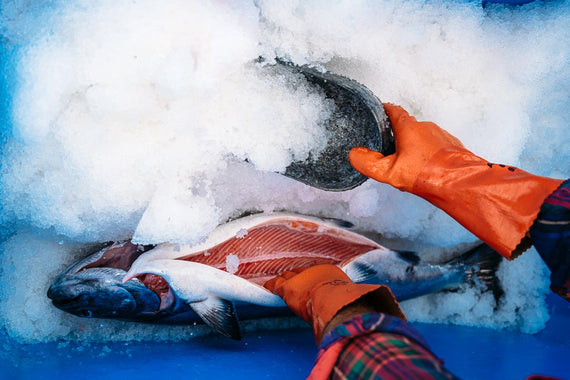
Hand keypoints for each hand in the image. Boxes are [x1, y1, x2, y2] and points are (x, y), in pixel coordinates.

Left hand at [264, 265, 404, 342]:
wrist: (338, 303)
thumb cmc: (350, 300)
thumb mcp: (358, 293)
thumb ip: (364, 293)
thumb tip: (382, 296)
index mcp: (329, 272)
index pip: (316, 270)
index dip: (311, 272)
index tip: (309, 274)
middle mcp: (314, 271)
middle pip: (301, 270)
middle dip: (296, 273)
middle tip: (291, 273)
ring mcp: (300, 279)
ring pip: (287, 276)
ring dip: (283, 278)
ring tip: (277, 277)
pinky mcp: (289, 289)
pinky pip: (276, 285)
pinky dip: (271, 284)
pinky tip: (265, 283)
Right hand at [349, 103, 466, 191]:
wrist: (458, 182)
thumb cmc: (425, 174)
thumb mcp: (388, 172)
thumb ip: (368, 163)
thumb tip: (354, 154)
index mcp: (408, 128)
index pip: (394, 111)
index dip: (385, 110)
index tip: (379, 110)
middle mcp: (426, 127)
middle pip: (408, 126)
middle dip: (398, 135)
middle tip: (389, 148)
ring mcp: (441, 135)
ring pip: (423, 137)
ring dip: (415, 146)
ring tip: (408, 163)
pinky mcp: (452, 146)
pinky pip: (436, 146)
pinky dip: (428, 153)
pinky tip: (425, 167)